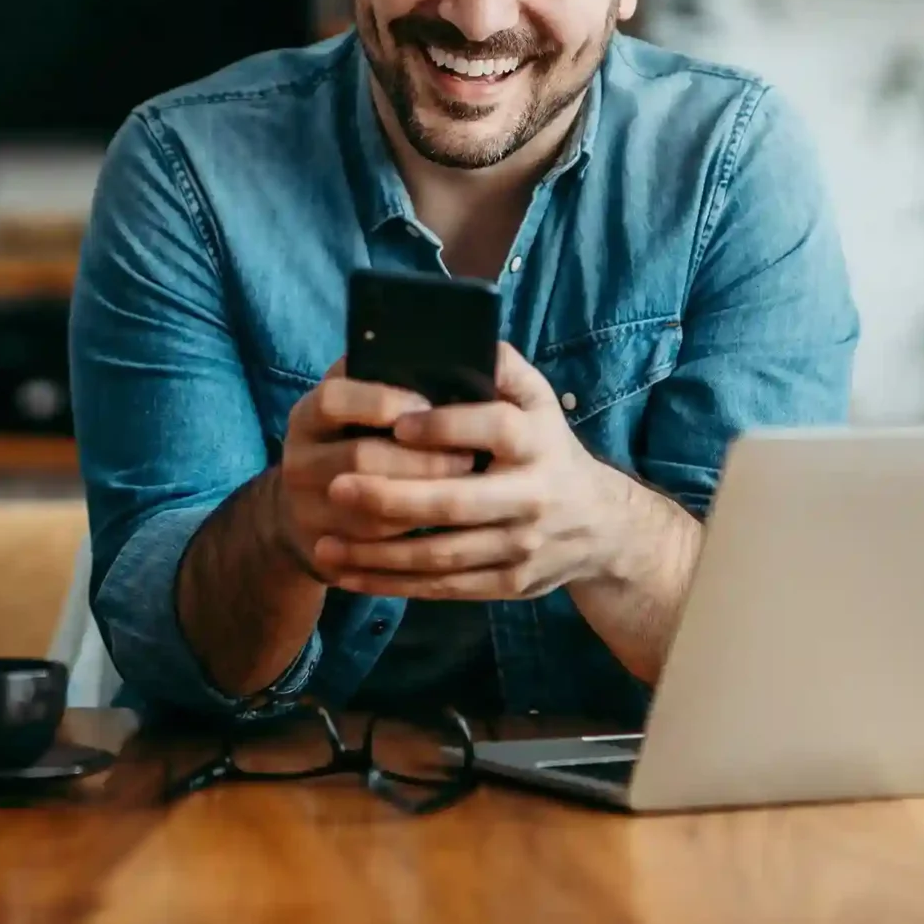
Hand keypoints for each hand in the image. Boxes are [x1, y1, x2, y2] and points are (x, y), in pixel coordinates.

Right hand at [272, 359, 476, 580]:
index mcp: (307, 415)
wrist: (305, 509)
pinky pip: (375, 548)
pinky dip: (415, 536)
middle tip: (469, 457)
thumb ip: (385, 381)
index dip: (381, 401)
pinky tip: (449, 525)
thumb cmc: (353, 441)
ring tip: (469, 490)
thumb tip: (448, 359)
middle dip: (422, 459)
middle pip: (360, 458)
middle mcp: (298, 461)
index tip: (428, 404)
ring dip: (426, 501)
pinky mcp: (322, 549)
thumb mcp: (356, 405)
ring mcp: (305, 509)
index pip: (334, 400)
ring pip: (372, 509)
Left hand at [312, 343, 654, 600]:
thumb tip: (462, 334)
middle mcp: (532, 497)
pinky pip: (443, 588)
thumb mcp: (539, 400)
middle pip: (456, 502)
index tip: (396, 424)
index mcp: (536, 442)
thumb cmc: (547, 448)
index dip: (445, 426)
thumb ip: (502, 367)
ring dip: (378, 553)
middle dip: (392, 497)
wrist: (600, 527)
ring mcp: (520, 547)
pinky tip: (349, 576)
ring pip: (441, 555)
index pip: (492, 429)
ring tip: (324, 542)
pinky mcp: (508, 584)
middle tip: (336, 486)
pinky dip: (392, 585)